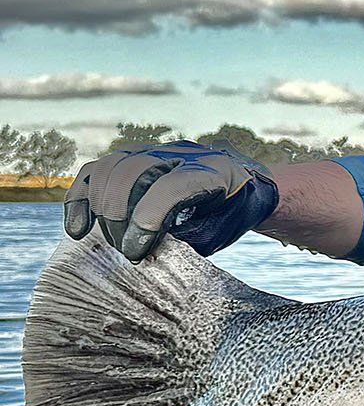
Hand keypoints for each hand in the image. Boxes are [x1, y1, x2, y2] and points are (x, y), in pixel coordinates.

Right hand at [64, 141, 280, 259]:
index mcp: (212, 170)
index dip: (147, 220)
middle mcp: (180, 153)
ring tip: (113, 242)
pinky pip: (96, 171)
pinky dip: (81, 198)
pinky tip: (78, 229)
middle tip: (129, 252)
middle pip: (132, 173)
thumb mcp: (218, 233)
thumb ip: (184, 242)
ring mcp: (154, 151)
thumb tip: (142, 254)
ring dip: (102, 210)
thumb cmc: (230, 214)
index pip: (169, 187)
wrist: (242, 185)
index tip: (135, 252)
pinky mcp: (132, 157)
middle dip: (122, 218)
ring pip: (111, 168)